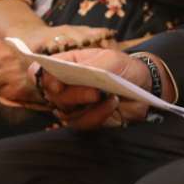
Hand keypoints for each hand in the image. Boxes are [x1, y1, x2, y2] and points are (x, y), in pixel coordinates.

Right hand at [35, 48, 157, 130]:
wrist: (144, 86)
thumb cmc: (124, 67)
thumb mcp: (112, 59)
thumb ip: (92, 64)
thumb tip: (75, 72)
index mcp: (66, 65)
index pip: (39, 72)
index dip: (43, 79)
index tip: (57, 84)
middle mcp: (65, 86)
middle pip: (53, 96)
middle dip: (74, 95)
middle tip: (95, 92)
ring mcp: (74, 105)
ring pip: (66, 113)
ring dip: (89, 107)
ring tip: (109, 96)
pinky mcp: (86, 120)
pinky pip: (83, 124)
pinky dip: (98, 115)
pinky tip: (113, 103)